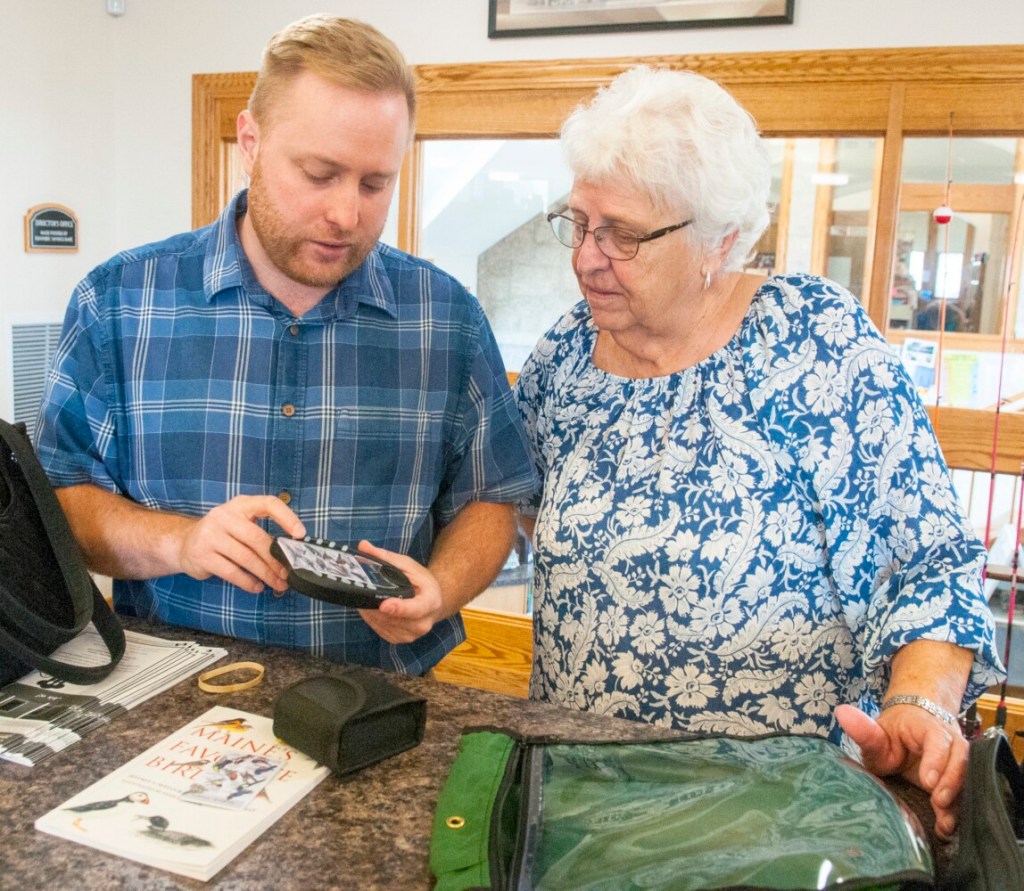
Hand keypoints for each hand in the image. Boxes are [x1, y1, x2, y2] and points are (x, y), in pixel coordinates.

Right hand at [177, 495, 305, 593]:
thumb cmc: (222, 535)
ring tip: (277, 584)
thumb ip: (260, 532)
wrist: (183, 543)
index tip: (300, 534)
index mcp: (240, 505)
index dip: (286, 517)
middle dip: (276, 559)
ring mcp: (210, 535)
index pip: (268, 504)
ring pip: (246, 558)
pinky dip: (248, 582)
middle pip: (257, 538)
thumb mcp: (239, 524)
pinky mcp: (202, 555)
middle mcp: (224, 516)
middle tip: (288, 574)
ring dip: (265, 574)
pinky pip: (231, 571)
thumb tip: (288, 553)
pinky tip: (257, 586)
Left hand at [355, 540, 443, 643]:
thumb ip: (386, 557)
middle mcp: (424, 623)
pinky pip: (381, 631)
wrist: (433, 601)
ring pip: (384, 625)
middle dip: (376, 607)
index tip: (384, 605)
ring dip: (371, 613)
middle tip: (361, 594)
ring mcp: (412, 635)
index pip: (415, 608)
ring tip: (363, 599)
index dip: (399, 608)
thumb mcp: (407, 565)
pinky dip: (372, 620)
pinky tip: (369, 609)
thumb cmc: (421, 582)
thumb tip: (363, 546)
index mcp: (430, 602)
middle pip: (395, 618)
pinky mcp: (400, 640)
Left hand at [835, 702, 967, 838]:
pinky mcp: (959, 780)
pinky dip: (957, 811)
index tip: (928, 780)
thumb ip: (864, 730)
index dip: (936, 759)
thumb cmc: (891, 734)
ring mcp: (958, 760)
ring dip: (958, 799)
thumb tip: (841, 713)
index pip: (938, 739)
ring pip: (968, 776)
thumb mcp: (877, 733)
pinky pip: (965, 793)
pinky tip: (945, 828)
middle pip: (960, 758)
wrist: (910, 733)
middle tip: (938, 802)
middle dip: (952, 781)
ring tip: (945, 822)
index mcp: (928, 727)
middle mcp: (950, 742)